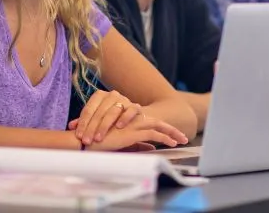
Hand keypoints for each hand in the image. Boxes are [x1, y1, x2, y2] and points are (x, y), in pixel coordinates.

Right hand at [68, 116, 187, 151]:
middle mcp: (133, 120)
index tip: (174, 136)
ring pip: (159, 126)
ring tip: (182, 139)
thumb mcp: (123, 144)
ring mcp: (133, 124)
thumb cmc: (99, 142)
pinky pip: (154, 134)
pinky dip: (165, 138)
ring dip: (172, 133)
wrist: (85, 142)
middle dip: (172, 130)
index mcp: (130, 121)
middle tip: (183, 137)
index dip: (163, 129)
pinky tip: (173, 143)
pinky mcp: (132, 131)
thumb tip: (152, 149)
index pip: (151, 123)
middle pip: (158, 122)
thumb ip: (138, 145)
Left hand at [75, 90, 142, 145]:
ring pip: (113, 112)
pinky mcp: (135, 106)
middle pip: (99, 112)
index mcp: (99, 95)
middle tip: (87, 141)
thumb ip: (84, 121)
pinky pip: (130, 111)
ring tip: (98, 139)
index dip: (82, 124)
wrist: (133, 114)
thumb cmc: (110, 116)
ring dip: (104, 126)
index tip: (79, 136)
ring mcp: (124, 100)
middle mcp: (111, 95)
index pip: (88, 109)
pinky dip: (125, 118)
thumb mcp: (96, 117)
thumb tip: (71, 127)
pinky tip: (119, 127)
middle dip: (92, 128)